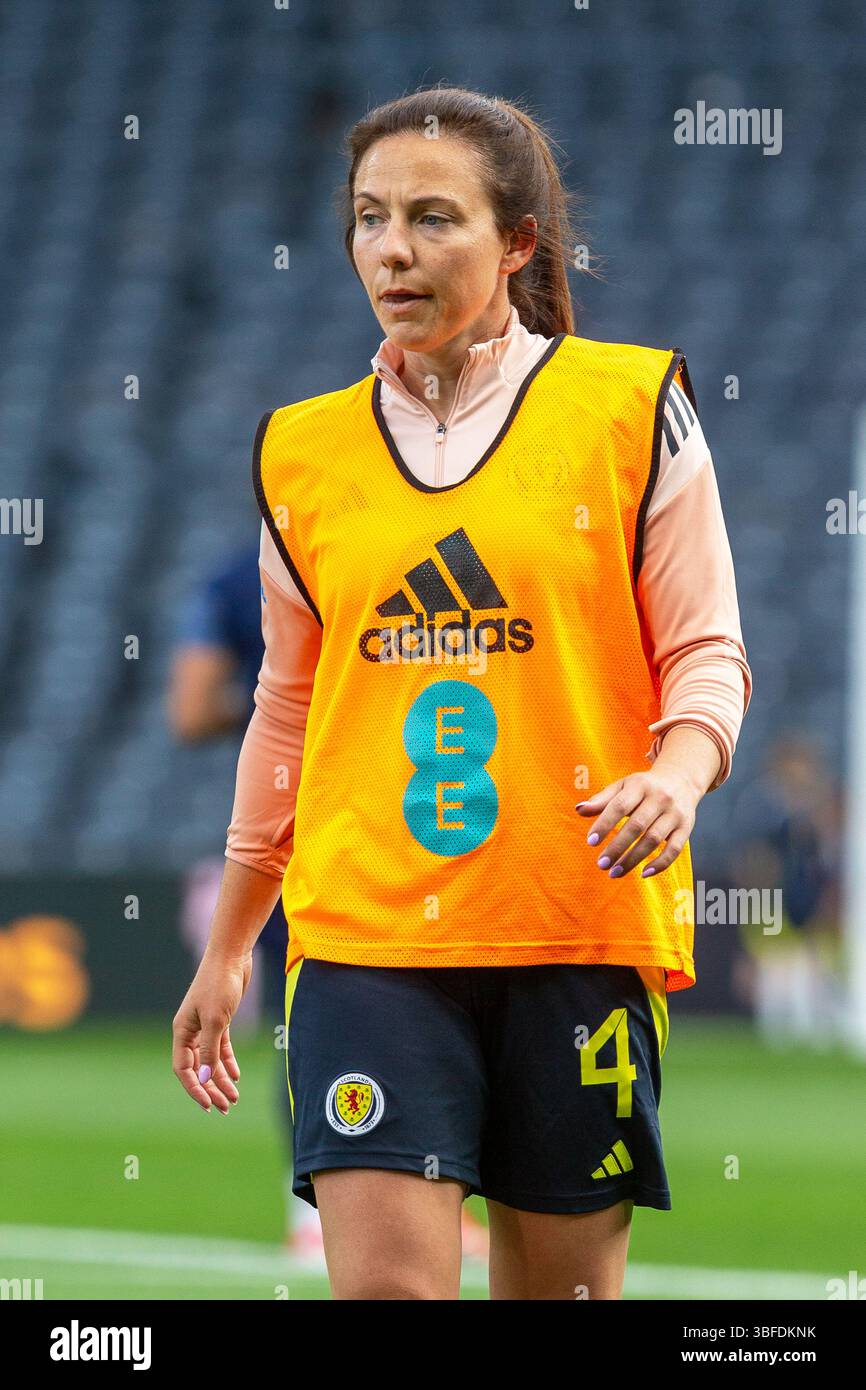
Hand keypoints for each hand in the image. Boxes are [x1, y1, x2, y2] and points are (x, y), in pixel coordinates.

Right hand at [172, 948, 251, 1112]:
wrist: (232, 956)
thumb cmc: (220, 985)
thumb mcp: (216, 1021)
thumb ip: (209, 1051)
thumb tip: (204, 1079)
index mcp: (181, 1032)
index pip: (183, 1069)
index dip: (195, 1089)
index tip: (209, 1106)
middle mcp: (190, 1031)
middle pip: (198, 1068)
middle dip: (211, 1089)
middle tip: (226, 1107)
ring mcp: (205, 1025)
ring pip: (211, 1060)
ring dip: (221, 1079)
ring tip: (234, 1097)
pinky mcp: (220, 1019)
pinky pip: (221, 1047)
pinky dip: (227, 1062)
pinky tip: (236, 1076)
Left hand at [576, 767, 698, 878]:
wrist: (681, 779)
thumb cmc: (645, 786)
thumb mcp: (623, 786)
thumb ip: (602, 799)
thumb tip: (579, 810)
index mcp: (640, 785)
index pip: (620, 805)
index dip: (605, 824)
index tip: (591, 842)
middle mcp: (660, 798)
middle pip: (637, 826)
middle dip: (617, 847)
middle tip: (601, 864)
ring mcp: (675, 813)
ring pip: (653, 839)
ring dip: (633, 859)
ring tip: (614, 872)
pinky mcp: (686, 827)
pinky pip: (674, 849)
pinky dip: (660, 864)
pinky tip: (643, 873)